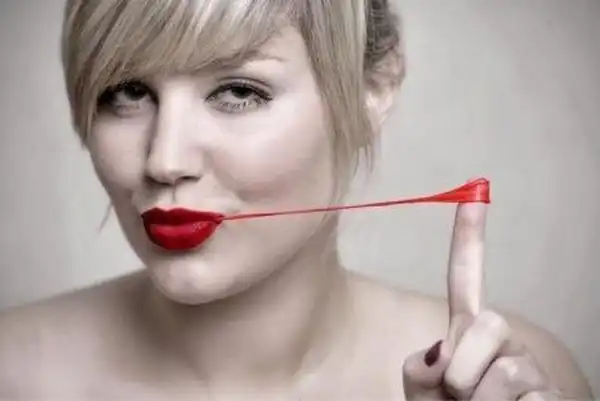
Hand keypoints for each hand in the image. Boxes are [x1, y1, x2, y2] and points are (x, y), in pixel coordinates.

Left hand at [402, 201, 560, 400]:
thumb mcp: (422, 393)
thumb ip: (419, 370)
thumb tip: (442, 354)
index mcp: (467, 335)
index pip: (466, 280)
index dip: (469, 238)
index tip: (475, 192)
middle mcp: (504, 343)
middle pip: (488, 321)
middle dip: (464, 367)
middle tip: (459, 396)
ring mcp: (532, 370)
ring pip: (507, 370)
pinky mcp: (554, 398)